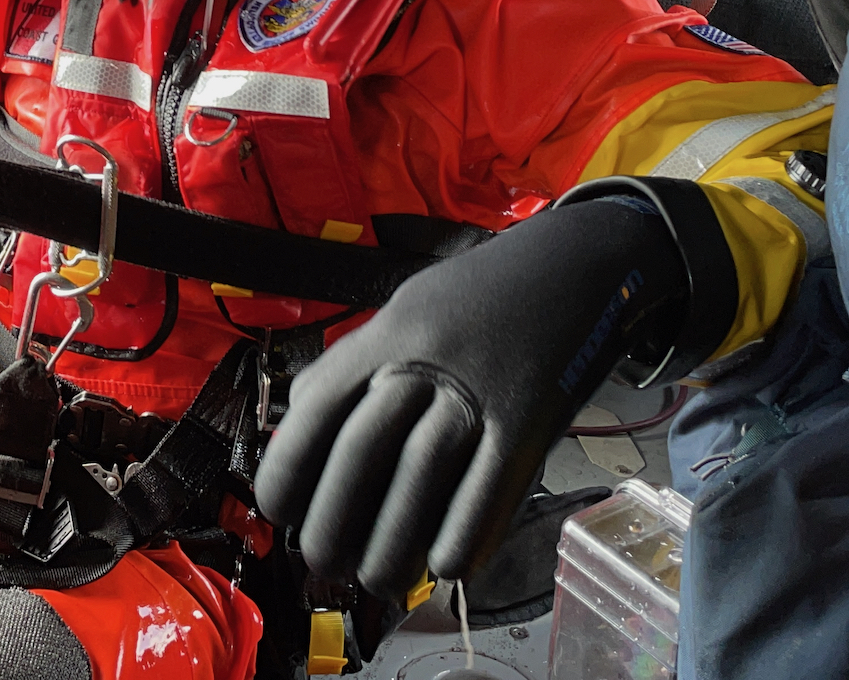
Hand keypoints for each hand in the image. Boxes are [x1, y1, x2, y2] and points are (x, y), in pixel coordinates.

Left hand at [255, 196, 697, 597]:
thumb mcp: (401, 313)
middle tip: (323, 562)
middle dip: (334, 519)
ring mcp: (481, 391)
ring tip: (375, 580)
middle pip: (364, 450)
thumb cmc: (475, 300)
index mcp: (386, 334)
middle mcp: (426, 361)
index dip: (290, 467)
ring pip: (424, 475)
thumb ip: (350, 365)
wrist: (570, 268)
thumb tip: (294, 422)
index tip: (279, 511)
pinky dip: (465, 534)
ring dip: (393, 541)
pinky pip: (493, 487)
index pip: (317, 407)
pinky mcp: (529, 422)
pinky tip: (443, 569)